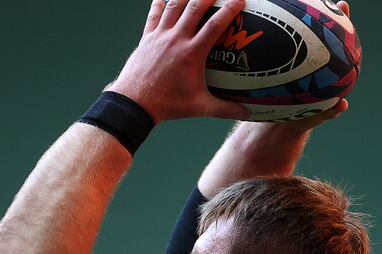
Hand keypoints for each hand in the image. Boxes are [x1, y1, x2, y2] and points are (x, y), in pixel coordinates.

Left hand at [107, 0, 250, 123]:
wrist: (136, 102)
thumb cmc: (168, 105)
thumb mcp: (200, 107)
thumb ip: (225, 109)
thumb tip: (245, 114)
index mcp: (192, 53)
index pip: (215, 25)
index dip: (229, 9)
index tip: (239, 0)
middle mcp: (176, 39)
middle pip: (194, 8)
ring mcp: (160, 36)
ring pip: (174, 6)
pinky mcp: (147, 38)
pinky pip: (154, 15)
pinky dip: (159, 5)